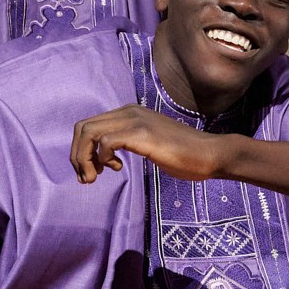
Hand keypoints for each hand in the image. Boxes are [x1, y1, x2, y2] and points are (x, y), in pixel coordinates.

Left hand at [70, 105, 241, 182]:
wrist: (209, 154)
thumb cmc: (184, 154)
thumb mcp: (149, 144)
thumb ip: (129, 142)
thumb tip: (107, 156)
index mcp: (129, 113)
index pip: (89, 125)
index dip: (82, 150)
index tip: (94, 171)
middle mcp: (128, 112)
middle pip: (82, 127)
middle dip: (78, 155)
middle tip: (88, 177)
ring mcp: (135, 120)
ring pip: (88, 132)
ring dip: (84, 159)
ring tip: (94, 177)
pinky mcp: (142, 134)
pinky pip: (105, 142)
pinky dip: (102, 158)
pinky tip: (116, 168)